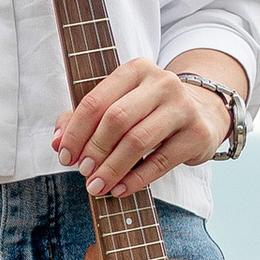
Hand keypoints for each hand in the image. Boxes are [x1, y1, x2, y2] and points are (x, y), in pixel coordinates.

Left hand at [53, 58, 231, 197]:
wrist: (202, 113)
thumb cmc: (149, 111)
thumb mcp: (118, 104)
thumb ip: (84, 119)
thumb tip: (57, 143)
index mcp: (136, 69)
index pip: (96, 101)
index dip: (76, 132)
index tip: (65, 156)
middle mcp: (161, 82)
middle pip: (116, 119)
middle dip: (94, 150)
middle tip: (83, 172)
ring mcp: (182, 107)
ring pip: (137, 141)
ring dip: (112, 168)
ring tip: (97, 186)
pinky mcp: (197, 133)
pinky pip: (160, 161)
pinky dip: (135, 179)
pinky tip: (119, 189)